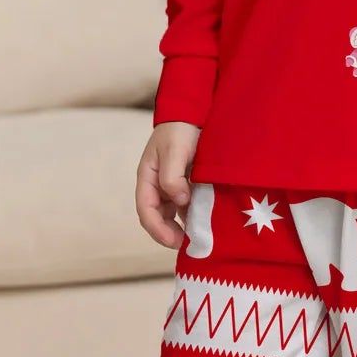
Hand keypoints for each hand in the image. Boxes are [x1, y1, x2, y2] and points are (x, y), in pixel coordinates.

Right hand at [137, 120, 200, 249]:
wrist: (193, 112)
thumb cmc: (179, 130)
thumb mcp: (174, 151)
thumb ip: (172, 177)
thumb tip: (180, 201)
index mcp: (147, 179)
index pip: (146, 211)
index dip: (158, 230)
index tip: (174, 241)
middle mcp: (157, 186)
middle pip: (159, 217)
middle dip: (172, 233)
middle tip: (192, 244)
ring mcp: (172, 186)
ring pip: (175, 213)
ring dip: (186, 225)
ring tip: (203, 235)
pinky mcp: (187, 184)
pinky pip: (189, 204)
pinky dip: (196, 213)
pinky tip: (210, 220)